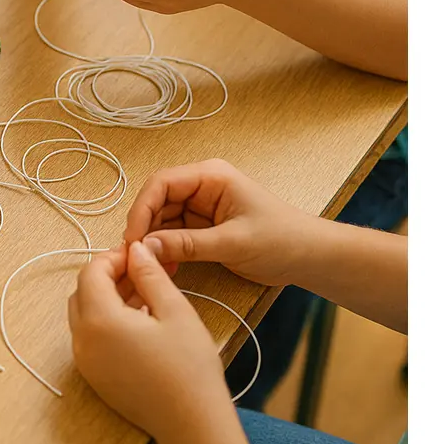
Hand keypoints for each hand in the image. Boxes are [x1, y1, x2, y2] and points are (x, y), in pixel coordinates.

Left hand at [69, 243, 248, 443]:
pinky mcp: (95, 376)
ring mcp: (86, 361)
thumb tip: (136, 250)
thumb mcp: (174, 310)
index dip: (112, 257)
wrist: (192, 422)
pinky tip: (139, 319)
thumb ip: (149, 275)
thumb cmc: (189, 369)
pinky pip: (91, 338)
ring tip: (145, 294)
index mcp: (99, 321)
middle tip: (141, 271)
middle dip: (107, 276)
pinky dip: (107, 322)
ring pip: (85, 315)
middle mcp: (83, 341)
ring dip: (107, 298)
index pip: (90, 273)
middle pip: (82, 292)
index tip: (137, 254)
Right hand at [123, 159, 317, 286]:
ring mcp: (201, 206)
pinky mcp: (203, 226)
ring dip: (155, 242)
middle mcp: (202, 187)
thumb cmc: (282, 240)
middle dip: (145, 228)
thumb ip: (187, 244)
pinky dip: (167, 250)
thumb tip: (146, 247)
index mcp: (210, 176)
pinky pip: (174, 234)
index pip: (161, 183)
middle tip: (138, 257)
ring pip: (162, 220)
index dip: (141, 209)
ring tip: (155, 266)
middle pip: (157, 201)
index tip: (133, 239)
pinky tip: (168, 266)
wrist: (311, 257)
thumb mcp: (232, 243)